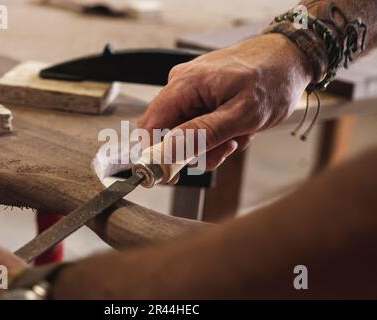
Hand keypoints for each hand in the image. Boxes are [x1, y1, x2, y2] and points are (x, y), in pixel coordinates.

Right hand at [138, 34, 312, 170]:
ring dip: (212, 143)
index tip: (171, 175)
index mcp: (185, 84)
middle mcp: (182, 84)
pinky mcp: (201, 95)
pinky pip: (198, 124)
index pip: (151, 125)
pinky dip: (218, 133)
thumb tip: (168, 149)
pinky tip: (238, 127)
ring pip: (186, 133)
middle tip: (226, 148)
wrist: (290, 58)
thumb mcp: (242, 114)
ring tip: (239, 135)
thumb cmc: (272, 79)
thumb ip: (203, 133)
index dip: (155, 153)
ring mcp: (191, 90)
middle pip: (169, 132)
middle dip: (197, 149)